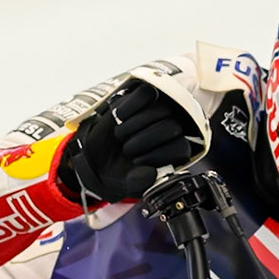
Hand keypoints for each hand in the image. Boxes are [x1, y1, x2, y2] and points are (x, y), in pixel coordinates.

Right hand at [61, 78, 207, 204]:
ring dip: (135, 125)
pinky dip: (131, 105)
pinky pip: (146, 94)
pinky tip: (119, 116)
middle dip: (144, 140)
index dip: (159, 155)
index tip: (136, 162)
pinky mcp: (143, 99)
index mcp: (174, 154)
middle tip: (126, 150)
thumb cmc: (119, 172)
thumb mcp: (127, 184)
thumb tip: (151, 173)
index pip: (181, 147)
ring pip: (161, 108)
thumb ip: (140, 182)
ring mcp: (158, 112)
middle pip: (172, 127)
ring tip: (120, 135)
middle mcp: (171, 131)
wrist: (97, 157)